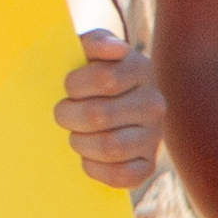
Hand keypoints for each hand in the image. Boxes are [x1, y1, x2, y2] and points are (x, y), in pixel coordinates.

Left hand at [51, 26, 163, 193]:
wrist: (98, 105)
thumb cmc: (85, 73)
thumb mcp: (86, 49)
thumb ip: (95, 41)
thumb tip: (114, 48)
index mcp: (140, 68)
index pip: (104, 79)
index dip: (74, 86)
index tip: (67, 87)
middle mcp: (154, 103)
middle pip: (98, 115)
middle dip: (68, 116)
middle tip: (63, 114)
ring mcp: (154, 135)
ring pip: (110, 147)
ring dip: (80, 143)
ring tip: (75, 135)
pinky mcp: (148, 164)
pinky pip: (123, 176)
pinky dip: (97, 169)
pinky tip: (87, 158)